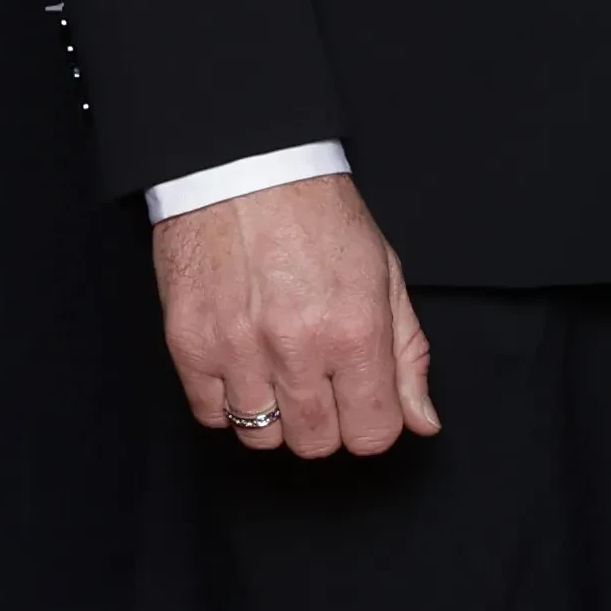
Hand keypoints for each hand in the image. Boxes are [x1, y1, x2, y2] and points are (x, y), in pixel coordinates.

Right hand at [155, 175, 438, 459]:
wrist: (243, 167)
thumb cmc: (317, 215)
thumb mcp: (385, 275)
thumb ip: (407, 355)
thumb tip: (422, 421)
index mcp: (355, 330)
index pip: (373, 434)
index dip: (371, 422)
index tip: (362, 400)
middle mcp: (297, 346)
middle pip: (316, 442)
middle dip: (325, 422)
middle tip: (318, 380)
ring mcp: (237, 349)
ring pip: (261, 436)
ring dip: (274, 414)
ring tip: (276, 369)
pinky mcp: (189, 343)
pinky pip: (210, 414)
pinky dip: (227, 400)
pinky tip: (242, 365)